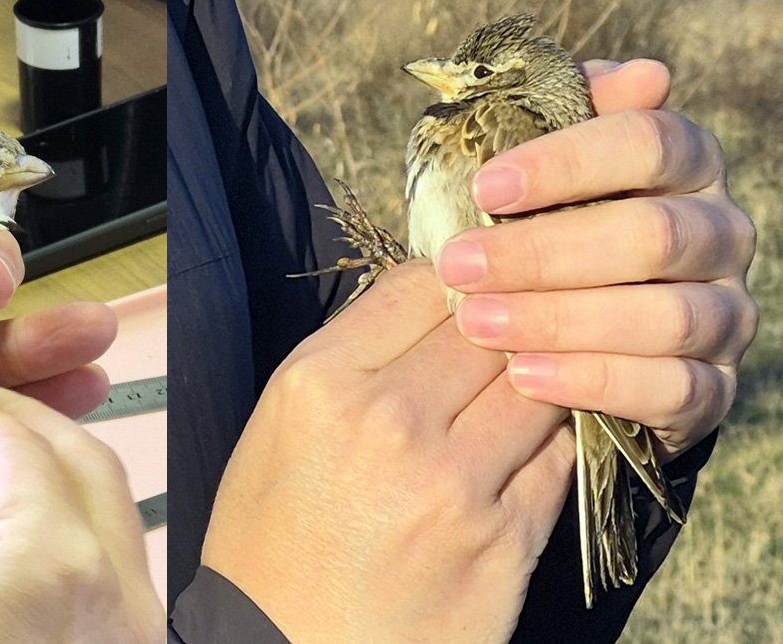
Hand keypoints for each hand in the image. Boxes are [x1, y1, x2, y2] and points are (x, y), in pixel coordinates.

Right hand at [0, 385, 162, 642]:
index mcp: (54, 563)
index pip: (17, 441)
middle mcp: (118, 589)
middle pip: (78, 459)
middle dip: (17, 426)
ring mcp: (135, 628)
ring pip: (105, 506)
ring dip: (43, 472)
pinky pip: (108, 562)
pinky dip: (62, 528)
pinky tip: (1, 537)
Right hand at [202, 261, 574, 641]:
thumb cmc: (269, 544)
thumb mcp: (276, 429)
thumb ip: (349, 358)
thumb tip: (426, 303)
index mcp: (320, 385)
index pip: (420, 287)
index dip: (451, 285)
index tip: (462, 297)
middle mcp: (389, 421)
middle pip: (488, 328)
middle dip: (500, 328)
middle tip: (499, 343)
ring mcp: (454, 482)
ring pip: (538, 384)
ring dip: (536, 382)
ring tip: (513, 397)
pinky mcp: (504, 540)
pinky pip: (559, 457)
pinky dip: (550, 444)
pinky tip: (523, 452)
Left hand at [440, 59, 756, 456]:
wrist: (565, 341)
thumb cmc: (542, 241)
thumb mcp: (533, 182)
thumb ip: (563, 121)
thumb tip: (641, 75)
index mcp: (683, 168)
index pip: (649, 142)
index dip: (566, 161)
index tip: (484, 188)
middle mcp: (719, 234)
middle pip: (652, 233)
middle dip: (543, 252)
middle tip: (459, 266)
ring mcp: (724, 314)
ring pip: (664, 314)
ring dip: (560, 318)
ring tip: (478, 323)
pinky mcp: (714, 389)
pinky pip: (671, 388)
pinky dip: (594, 381)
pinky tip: (524, 375)